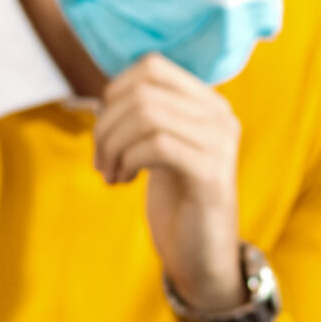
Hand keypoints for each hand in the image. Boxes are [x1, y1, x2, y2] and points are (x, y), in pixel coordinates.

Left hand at [90, 54, 243, 309]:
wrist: (201, 254)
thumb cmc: (176, 200)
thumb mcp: (158, 148)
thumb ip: (144, 116)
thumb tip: (106, 95)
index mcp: (207, 102)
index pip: (152, 66)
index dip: (116, 91)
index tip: (106, 129)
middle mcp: (220, 115)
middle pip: (143, 92)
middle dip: (106, 126)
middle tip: (100, 161)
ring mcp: (219, 142)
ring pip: (147, 116)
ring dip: (113, 145)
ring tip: (110, 173)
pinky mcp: (211, 173)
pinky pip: (157, 145)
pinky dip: (128, 161)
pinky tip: (124, 181)